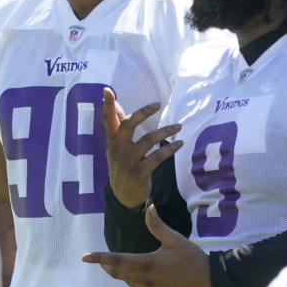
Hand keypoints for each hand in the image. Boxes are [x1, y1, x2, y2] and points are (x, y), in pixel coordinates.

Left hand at [83, 204, 212, 286]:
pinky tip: (148, 276)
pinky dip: (140, 282)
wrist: (211, 281)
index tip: (85, 257)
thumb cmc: (192, 258)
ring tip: (126, 264)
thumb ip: (157, 226)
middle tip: (102, 260)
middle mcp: (145, 281)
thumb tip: (149, 208)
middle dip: (109, 267)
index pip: (117, 261)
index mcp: (147, 264)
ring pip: (131, 283)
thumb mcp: (175, 239)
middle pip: (119, 274)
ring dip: (126, 274)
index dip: (99, 259)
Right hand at [102, 87, 182, 208]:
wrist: (122, 195)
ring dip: (165, 131)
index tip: (107, 90)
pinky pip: (158, 157)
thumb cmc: (121, 165)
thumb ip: (117, 125)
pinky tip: (179, 144)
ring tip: (179, 126)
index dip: (107, 105)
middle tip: (157, 104)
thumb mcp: (115, 146)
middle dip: (142, 113)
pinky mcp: (139, 172)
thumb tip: (115, 103)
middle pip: (128, 125)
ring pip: (148, 140)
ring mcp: (128, 161)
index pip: (108, 120)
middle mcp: (118, 149)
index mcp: (112, 141)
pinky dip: (170, 149)